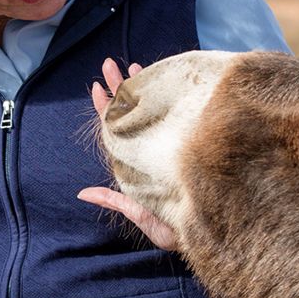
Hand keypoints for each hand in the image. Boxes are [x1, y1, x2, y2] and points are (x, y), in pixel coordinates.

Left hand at [77, 58, 179, 251]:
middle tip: (109, 64)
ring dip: (143, 89)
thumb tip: (83, 193)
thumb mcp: (145, 216)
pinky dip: (169, 99)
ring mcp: (171, 147)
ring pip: (153, 113)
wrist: (215, 233)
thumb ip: (118, 202)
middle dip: (120, 89)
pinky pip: (176, 117)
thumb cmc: (179, 230)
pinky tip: (166, 81)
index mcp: (139, 165)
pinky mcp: (191, 146)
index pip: (117, 132)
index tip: (97, 87)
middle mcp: (153, 153)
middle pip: (131, 116)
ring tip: (135, 65)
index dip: (106, 109)